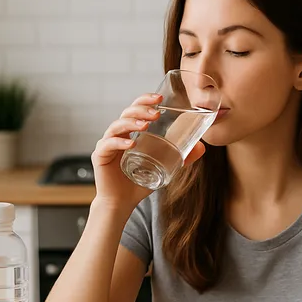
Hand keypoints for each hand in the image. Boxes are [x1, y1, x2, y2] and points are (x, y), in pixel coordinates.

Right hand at [91, 93, 205, 209]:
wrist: (122, 203)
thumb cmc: (139, 183)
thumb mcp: (165, 167)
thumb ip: (182, 158)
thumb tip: (202, 147)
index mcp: (130, 133)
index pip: (135, 110)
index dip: (145, 101)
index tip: (159, 98)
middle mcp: (117, 135)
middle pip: (125, 113)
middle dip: (141, 110)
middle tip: (156, 113)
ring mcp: (107, 144)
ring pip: (116, 126)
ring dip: (131, 123)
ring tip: (146, 125)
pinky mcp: (99, 156)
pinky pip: (108, 144)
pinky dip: (119, 142)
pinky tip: (131, 143)